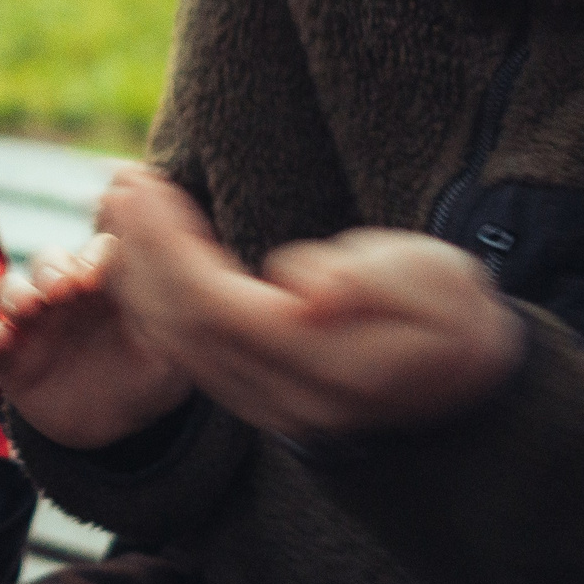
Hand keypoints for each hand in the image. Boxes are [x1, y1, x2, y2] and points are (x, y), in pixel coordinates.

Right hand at [0, 235, 192, 449]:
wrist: (118, 427)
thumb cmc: (149, 377)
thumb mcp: (173, 355)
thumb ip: (175, 327)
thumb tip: (186, 299)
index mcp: (106, 284)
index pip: (94, 252)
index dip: (92, 257)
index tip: (97, 276)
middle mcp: (65, 295)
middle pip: (48, 261)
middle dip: (52, 268)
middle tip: (64, 289)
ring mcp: (35, 324)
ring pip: (11, 289)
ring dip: (16, 293)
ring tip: (28, 309)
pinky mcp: (9, 359)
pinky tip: (0, 341)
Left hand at [99, 167, 525, 440]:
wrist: (469, 385)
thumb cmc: (452, 318)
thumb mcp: (440, 285)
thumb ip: (375, 281)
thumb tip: (302, 282)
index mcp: (322, 362)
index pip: (215, 305)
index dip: (167, 245)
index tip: (145, 183)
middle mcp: (282, 395)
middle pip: (181, 324)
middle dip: (138, 249)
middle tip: (116, 180)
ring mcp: (264, 403)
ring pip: (174, 344)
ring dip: (134, 272)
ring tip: (114, 206)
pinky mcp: (255, 396)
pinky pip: (183, 354)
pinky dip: (148, 300)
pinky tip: (133, 256)